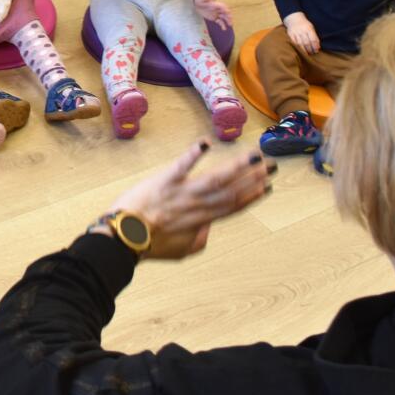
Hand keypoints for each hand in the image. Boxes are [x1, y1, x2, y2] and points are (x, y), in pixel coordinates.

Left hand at [107, 141, 274, 259]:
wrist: (123, 238)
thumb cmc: (149, 246)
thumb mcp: (180, 251)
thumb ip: (199, 240)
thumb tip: (209, 228)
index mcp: (201, 221)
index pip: (232, 206)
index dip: (252, 196)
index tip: (267, 186)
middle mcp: (196, 206)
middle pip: (231, 191)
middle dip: (253, 178)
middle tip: (271, 166)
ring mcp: (181, 192)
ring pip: (215, 178)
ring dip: (237, 166)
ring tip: (254, 155)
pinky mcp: (164, 181)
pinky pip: (182, 166)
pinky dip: (194, 154)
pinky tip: (206, 143)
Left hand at [193, 0, 232, 30]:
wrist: (200, 4)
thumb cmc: (202, 0)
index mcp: (216, 4)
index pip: (222, 6)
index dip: (225, 9)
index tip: (227, 11)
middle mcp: (218, 9)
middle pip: (225, 12)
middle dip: (228, 16)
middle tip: (230, 19)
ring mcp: (217, 14)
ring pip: (224, 18)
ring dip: (227, 21)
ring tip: (230, 25)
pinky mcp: (215, 18)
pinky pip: (220, 22)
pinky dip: (222, 25)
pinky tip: (224, 29)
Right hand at [284, 13, 320, 54]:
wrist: (294, 19)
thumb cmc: (305, 25)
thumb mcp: (311, 28)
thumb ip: (315, 36)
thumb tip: (318, 46)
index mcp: (308, 28)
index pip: (313, 39)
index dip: (315, 46)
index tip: (317, 50)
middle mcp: (302, 31)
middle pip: (306, 42)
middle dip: (310, 49)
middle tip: (312, 53)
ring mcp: (295, 33)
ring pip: (300, 44)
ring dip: (304, 50)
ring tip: (307, 54)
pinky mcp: (290, 35)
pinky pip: (293, 43)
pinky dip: (297, 48)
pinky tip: (300, 51)